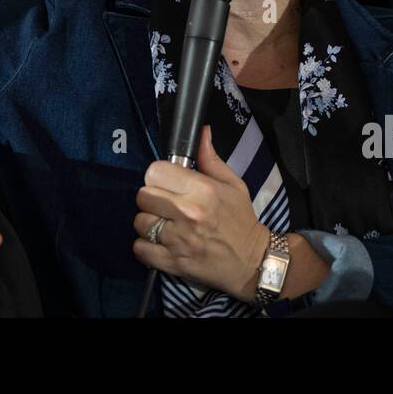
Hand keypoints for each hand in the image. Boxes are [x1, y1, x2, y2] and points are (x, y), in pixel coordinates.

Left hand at [133, 125, 270, 303]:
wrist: (253, 261)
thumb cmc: (241, 220)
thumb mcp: (232, 184)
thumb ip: (210, 158)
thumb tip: (201, 131)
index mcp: (202, 190)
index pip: (155, 172)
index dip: (159, 175)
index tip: (167, 182)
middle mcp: (188, 213)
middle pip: (143, 195)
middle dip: (151, 197)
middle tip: (165, 203)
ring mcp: (179, 240)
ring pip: (140, 222)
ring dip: (148, 222)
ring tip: (164, 224)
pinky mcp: (173, 262)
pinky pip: (140, 248)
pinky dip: (145, 246)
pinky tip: (160, 242)